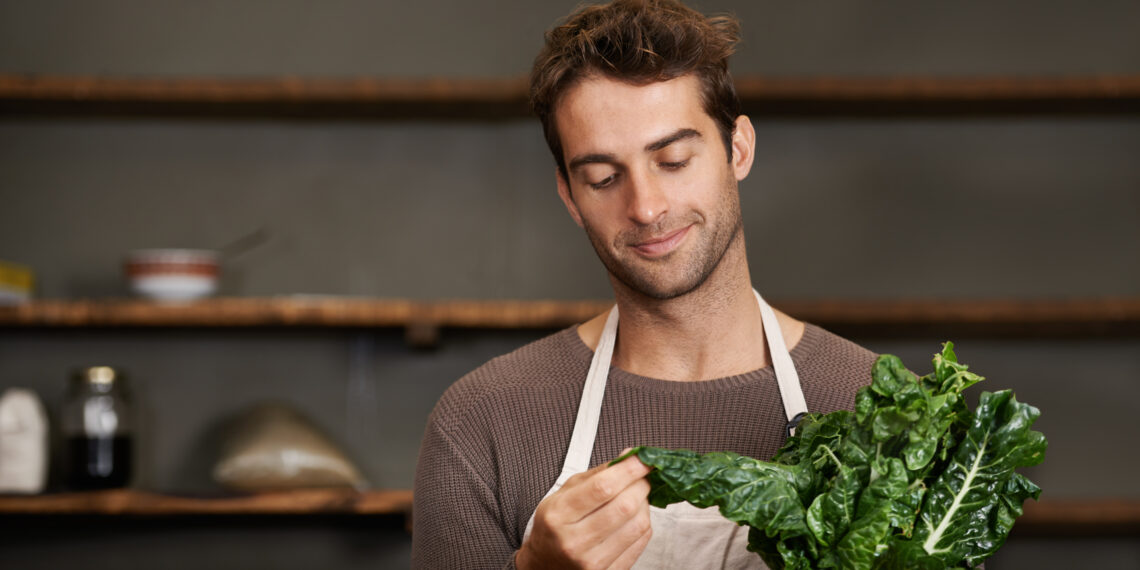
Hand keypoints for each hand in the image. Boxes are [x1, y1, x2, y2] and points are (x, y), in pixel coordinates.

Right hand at [517, 452, 652, 568]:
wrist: (544, 565)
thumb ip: (597, 474)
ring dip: (644, 504)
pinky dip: (643, 524)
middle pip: (624, 506)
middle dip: (641, 485)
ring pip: (638, 525)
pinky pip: (641, 543)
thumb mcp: (563, 494)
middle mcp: (574, 541)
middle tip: (641, 477)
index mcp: (559, 515)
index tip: (643, 459)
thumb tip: (629, 458)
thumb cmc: (555, 526)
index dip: (629, 470)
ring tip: (636, 497)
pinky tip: (633, 517)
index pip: (603, 488)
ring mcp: (593, 562)